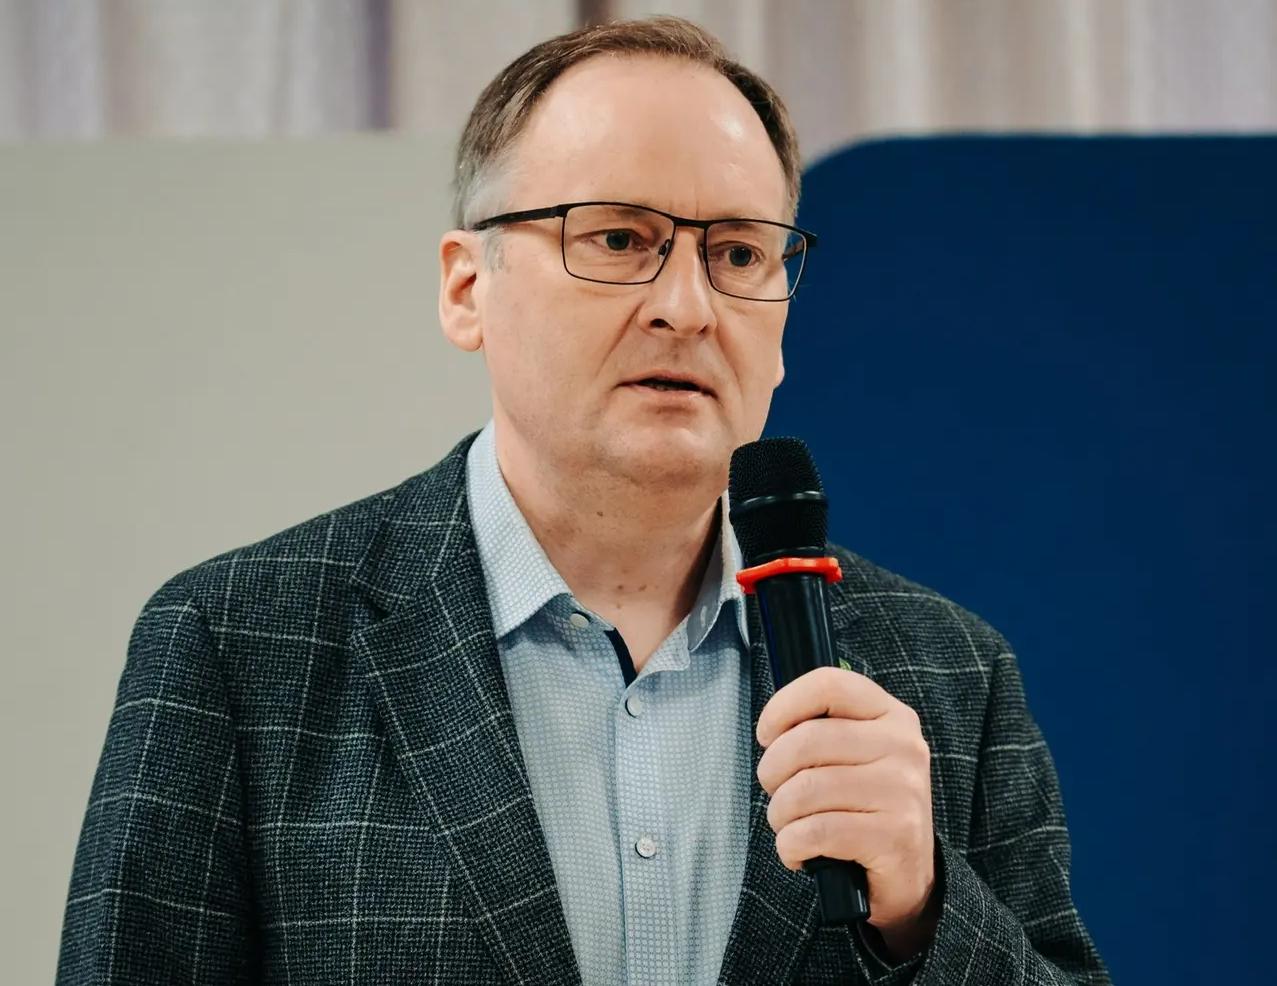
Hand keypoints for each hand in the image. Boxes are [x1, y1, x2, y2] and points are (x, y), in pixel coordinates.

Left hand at [756, 666, 939, 958]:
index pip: (829, 685)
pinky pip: (815, 832)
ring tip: (789, 826)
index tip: (767, 734)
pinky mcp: (895, 836)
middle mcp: (903, 747)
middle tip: (775, 791)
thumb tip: (772, 730)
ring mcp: (903, 791)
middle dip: (772, 771)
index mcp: (892, 716)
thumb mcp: (857, 755)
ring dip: (780, 814)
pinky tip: (800, 851)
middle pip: (807, 740)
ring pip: (805, 790)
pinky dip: (791, 845)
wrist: (909, 874)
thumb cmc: (865, 806)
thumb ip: (823, 730)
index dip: (784, 706)